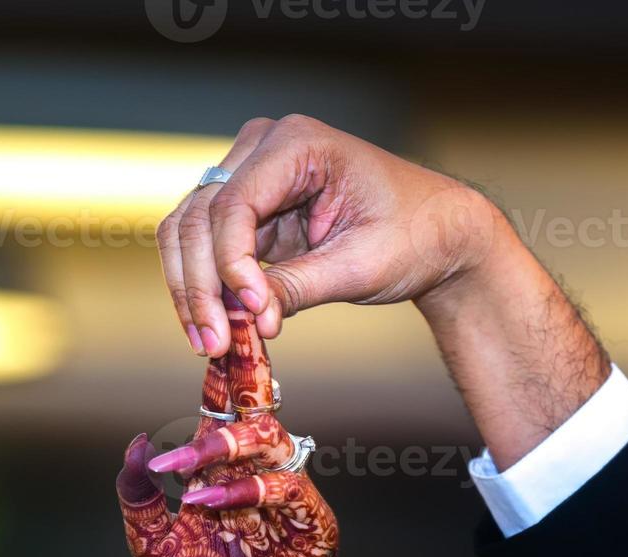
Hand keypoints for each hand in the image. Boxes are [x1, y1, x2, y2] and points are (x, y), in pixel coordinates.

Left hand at [116, 289, 348, 556]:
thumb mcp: (154, 549)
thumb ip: (140, 498)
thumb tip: (138, 442)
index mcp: (223, 473)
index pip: (222, 408)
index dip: (221, 365)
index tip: (219, 315)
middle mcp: (258, 475)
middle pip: (256, 405)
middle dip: (246, 364)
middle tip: (234, 326)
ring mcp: (287, 498)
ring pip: (271, 440)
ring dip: (226, 443)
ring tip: (188, 467)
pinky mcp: (312, 526)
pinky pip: (286, 490)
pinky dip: (246, 491)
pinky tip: (209, 503)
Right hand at [157, 114, 498, 356]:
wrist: (437, 232)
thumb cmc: (414, 233)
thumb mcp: (361, 265)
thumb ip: (300, 287)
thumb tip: (251, 319)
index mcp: (297, 143)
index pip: (235, 202)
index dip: (232, 263)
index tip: (252, 312)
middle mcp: (263, 150)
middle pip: (199, 216)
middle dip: (201, 285)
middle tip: (213, 341)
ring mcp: (251, 178)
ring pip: (190, 233)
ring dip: (193, 291)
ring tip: (209, 343)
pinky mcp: (249, 212)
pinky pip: (208, 249)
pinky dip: (208, 290)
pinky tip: (216, 330)